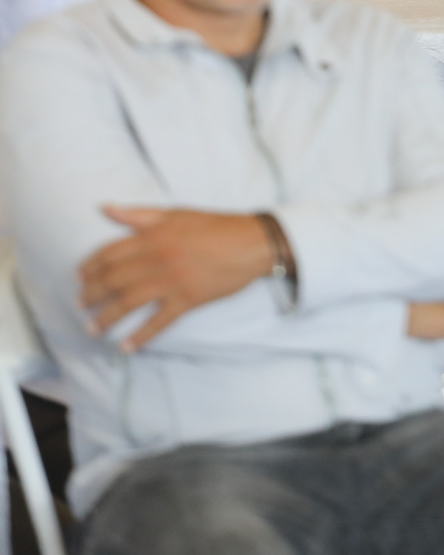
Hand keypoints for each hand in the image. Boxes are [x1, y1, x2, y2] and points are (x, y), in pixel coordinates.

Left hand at [80, 207, 275, 350]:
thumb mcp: (175, 214)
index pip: (110, 254)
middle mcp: (157, 260)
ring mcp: (172, 282)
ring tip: (92, 328)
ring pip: (128, 303)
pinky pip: (159, 322)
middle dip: (92, 295)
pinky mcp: (188, 300)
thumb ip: (139, 214)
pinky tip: (127, 346)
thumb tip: (106, 208)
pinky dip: (141, 336)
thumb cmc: (215, 226)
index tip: (80, 277)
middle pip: (113, 281)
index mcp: (152, 237)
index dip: (90, 267)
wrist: (252, 242)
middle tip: (80, 305)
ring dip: (106, 318)